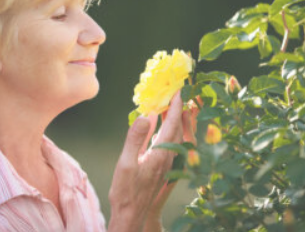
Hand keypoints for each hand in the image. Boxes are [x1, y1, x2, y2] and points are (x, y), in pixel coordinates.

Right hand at [108, 90, 187, 231]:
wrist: (131, 214)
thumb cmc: (126, 191)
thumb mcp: (125, 163)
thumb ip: (135, 138)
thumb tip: (145, 116)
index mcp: (160, 154)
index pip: (172, 124)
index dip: (175, 106)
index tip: (178, 90)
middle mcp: (167, 157)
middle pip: (176, 127)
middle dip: (176, 109)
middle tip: (174, 92)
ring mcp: (165, 162)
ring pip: (171, 135)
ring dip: (170, 119)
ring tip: (165, 103)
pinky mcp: (159, 166)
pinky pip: (165, 142)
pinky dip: (162, 129)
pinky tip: (154, 123)